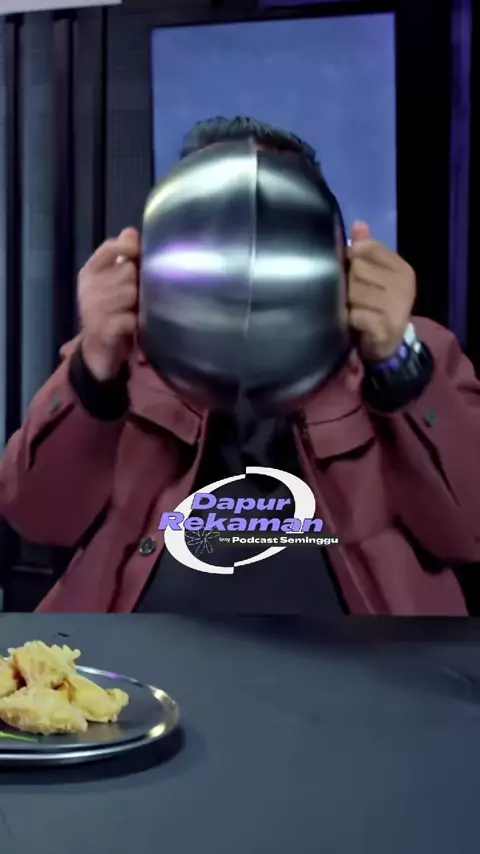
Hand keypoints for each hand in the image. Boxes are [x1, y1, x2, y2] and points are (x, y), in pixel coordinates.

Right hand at [78, 228, 140, 380]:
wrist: (99, 352)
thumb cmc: (110, 312)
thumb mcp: (112, 282)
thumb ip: (122, 257)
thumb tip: (131, 231)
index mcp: (89, 273)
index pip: (109, 247)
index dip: (129, 247)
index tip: (141, 255)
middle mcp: (88, 289)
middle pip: (128, 271)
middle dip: (139, 283)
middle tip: (139, 295)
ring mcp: (94, 310)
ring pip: (131, 293)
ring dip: (141, 303)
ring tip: (137, 310)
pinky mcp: (105, 329)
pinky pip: (131, 317)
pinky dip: (138, 321)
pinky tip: (136, 324)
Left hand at [348, 222, 415, 361]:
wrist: (388, 345)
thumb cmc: (377, 306)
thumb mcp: (375, 275)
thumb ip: (367, 250)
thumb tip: (358, 224)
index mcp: (402, 268)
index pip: (366, 248)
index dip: (352, 258)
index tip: (352, 271)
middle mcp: (403, 284)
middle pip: (358, 269)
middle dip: (349, 284)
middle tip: (353, 297)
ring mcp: (396, 306)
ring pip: (354, 292)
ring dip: (347, 303)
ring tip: (354, 309)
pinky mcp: (385, 326)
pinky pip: (355, 314)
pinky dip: (350, 319)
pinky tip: (355, 323)